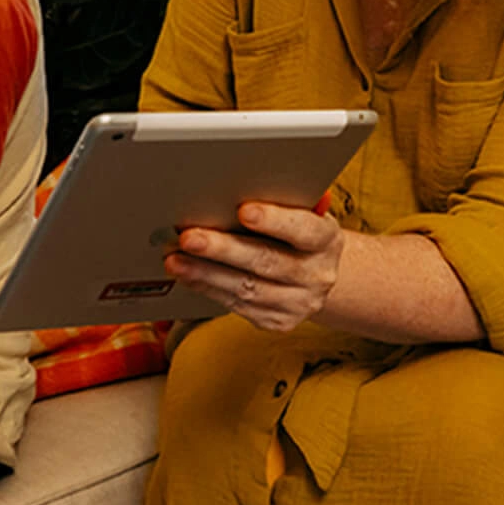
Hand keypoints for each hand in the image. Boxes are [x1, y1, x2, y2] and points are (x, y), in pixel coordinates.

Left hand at [165, 203, 344, 333]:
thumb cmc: (297, 231)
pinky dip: (209, 288)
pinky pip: (239, 306)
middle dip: (223, 249)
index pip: (304, 229)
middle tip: (190, 237)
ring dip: (206, 273)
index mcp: (327, 239)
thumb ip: (281, 198)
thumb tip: (237, 182)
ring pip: (247, 289)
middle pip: (267, 262)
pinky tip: (188, 275)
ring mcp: (300, 302)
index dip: (275, 220)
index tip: (244, 210)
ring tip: (176, 260)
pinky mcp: (279, 321)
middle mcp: (318, 274)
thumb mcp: (301, 211)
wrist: (316, 273)